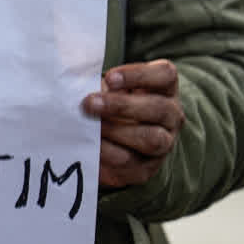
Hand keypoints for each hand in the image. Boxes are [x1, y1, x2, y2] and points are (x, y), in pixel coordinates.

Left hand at [82, 60, 184, 188]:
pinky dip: (108, 155)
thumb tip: (72, 80)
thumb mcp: (107, 88)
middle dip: (121, 106)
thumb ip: (96, 82)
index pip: (165, 75)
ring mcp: (164, 143)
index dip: (139, 75)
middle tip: (89, 103)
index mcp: (165, 88)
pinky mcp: (146, 168)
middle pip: (159, 109)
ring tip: (90, 127)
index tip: (110, 78)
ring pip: (151, 139)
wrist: (112, 140)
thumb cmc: (108, 102)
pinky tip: (90, 147)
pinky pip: (132, 165)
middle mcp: (171, 115)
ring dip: (116, 132)